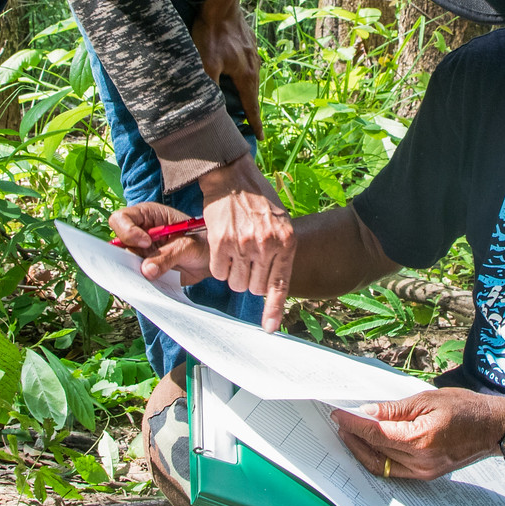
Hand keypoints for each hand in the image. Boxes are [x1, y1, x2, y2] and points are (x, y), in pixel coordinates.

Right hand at [109, 202, 212, 286]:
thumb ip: (167, 256)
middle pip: (117, 243)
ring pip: (123, 262)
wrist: (208, 262)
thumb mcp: (187, 247)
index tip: (146, 243)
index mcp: (147, 216)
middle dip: (127, 256)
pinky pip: (133, 277)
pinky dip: (139, 283)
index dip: (128, 231)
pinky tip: (154, 284)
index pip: (121, 218)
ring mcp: (139, 252)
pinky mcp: (143, 269)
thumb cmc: (201, 244)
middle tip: (145, 266)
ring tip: (153, 276)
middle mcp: (138, 233)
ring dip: (133, 271)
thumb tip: (146, 271)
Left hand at [190, 0, 262, 138]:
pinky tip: (236, 72)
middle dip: (251, 109)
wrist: (222, 4)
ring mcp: (253, 53)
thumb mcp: (206, 64)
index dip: (254, 124)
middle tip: (248, 123)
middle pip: (253, 93)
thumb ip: (209, 88)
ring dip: (247, 91)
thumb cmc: (213, 34)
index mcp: (246, 75)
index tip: (260, 138)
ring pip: (250, 78)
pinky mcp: (248, 42)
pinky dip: (243, 75)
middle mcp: (254, 66)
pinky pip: (247, 65)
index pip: (251, 106)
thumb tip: (209, 109)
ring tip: (241, 100)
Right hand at [199, 156, 293, 330]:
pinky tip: (222, 248)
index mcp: (286, 241)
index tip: (270, 329)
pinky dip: (219, 266)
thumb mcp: (281, 222)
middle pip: (254, 288)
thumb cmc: (258, 199)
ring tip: (234, 253)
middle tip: (245, 263)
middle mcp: (267, 245)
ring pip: (236, 282)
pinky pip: (218, 272)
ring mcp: (244, 245)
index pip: (280, 284)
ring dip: (233, 274)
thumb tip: (274, 282)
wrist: (233, 176)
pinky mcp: (221, 242)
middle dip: (249, 281)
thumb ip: (280, 250)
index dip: (274, 310)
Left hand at [330, 389, 504, 481]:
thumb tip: (368, 411)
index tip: (339, 414)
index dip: (354, 424)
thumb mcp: (428, 399)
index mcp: (420, 438)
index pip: (376, 433)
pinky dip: (378, 459)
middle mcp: (420, 460)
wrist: (492, 428)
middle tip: (339, 421)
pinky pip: (394, 471)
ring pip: (381, 464)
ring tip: (350, 433)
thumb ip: (395, 410)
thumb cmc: (464, 408)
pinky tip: (370, 445)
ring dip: (362, 450)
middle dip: (354, 436)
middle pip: (375, 450)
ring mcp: (424, 471)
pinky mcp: (426, 475)